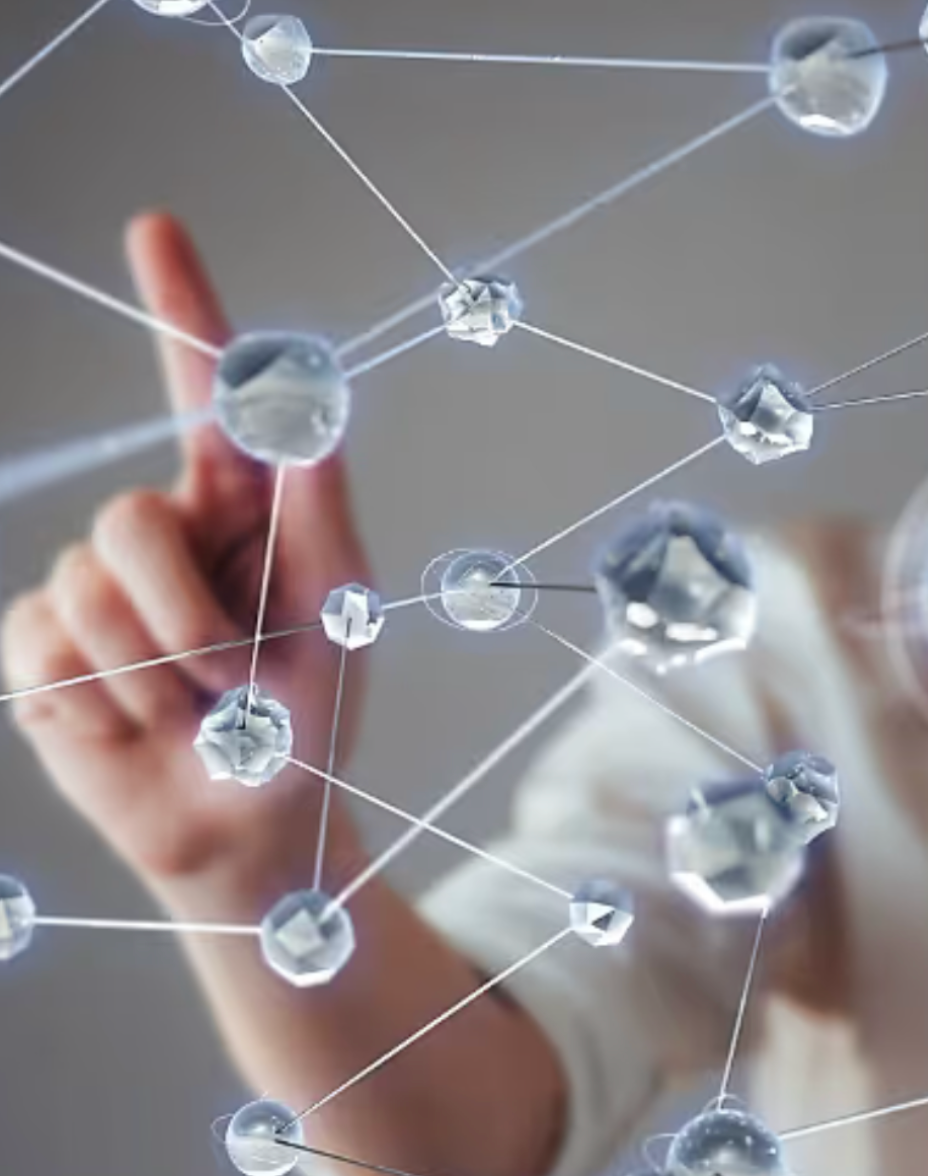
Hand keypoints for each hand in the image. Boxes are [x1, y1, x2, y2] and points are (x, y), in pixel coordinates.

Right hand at [2, 213, 371, 890]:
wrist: (251, 824)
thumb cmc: (307, 715)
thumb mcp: (338, 612)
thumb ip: (319, 507)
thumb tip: (311, 398)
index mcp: (237, 512)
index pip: (203, 398)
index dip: (181, 310)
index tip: (155, 226)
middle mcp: (159, 536)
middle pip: (131, 518)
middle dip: (190, 617)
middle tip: (234, 678)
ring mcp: (90, 592)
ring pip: (86, 588)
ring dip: (158, 671)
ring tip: (193, 709)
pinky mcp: (42, 654)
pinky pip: (46, 649)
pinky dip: (106, 704)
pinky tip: (135, 726)